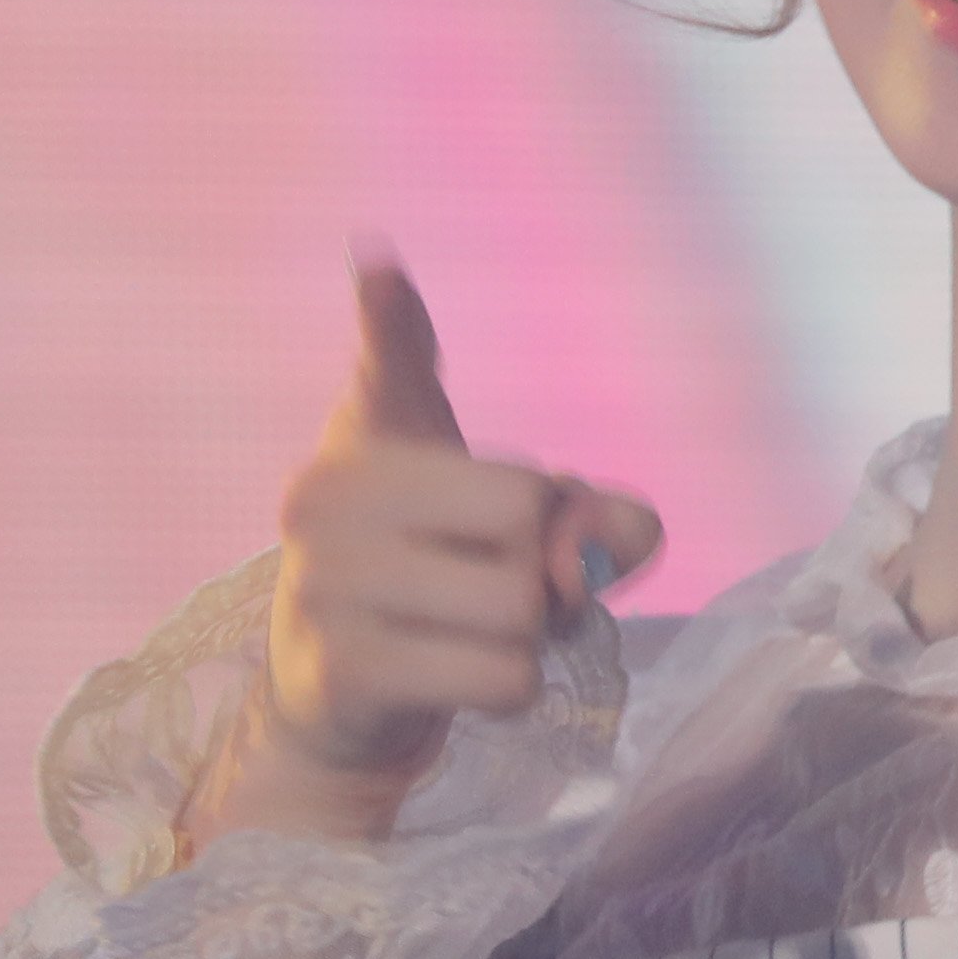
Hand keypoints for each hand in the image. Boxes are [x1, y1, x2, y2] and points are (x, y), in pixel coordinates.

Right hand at [197, 248, 663, 838]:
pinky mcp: (342, 669)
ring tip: (480, 632)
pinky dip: (513, 686)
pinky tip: (462, 677)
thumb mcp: (510, 522)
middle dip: (547, 562)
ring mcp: (325, 582)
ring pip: (520, 605)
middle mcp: (329, 496)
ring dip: (532, 636)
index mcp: (369, 435)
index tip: (379, 264)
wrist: (336, 694)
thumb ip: (586, 509)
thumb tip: (633, 532)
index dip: (390, 315)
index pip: (388, 362)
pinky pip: (502, 675)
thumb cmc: (438, 575)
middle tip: (499, 581)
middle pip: (526, 512)